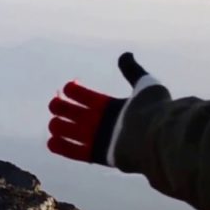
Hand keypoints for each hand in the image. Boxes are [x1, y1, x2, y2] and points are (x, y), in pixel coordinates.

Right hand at [47, 52, 169, 166]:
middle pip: (78, 115)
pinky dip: (64, 147)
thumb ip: (132, 70)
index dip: (76, 91)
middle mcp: (106, 123)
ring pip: (74, 132)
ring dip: (61, 127)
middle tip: (55, 104)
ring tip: (53, 123)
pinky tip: (51, 141)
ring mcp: (102, 139)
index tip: (68, 86)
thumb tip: (125, 55)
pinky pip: (77, 152)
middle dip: (64, 109)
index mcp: (113, 107)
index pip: (89, 98)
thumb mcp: (144, 84)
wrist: (158, 134)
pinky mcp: (100, 154)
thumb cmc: (151, 109)